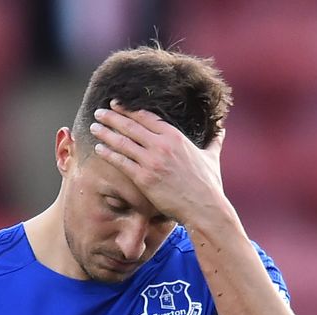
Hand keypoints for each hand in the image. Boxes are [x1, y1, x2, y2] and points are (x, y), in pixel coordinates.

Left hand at [90, 99, 226, 224]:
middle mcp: (162, 145)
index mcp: (176, 137)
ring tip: (94, 127)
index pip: (146, 117)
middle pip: (131, 126)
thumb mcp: (212, 157)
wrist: (205, 208)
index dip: (129, 110)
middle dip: (112, 117)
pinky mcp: (145, 178)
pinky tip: (99, 149)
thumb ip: (214, 140)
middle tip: (99, 112)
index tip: (117, 104)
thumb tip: (222, 129)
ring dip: (106, 133)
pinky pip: (122, 162)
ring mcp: (152, 162)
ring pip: (123, 142)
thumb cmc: (209, 185)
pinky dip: (109, 154)